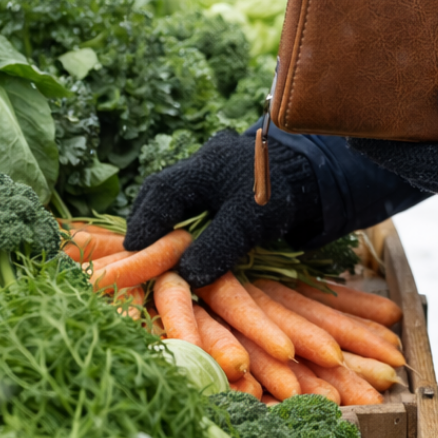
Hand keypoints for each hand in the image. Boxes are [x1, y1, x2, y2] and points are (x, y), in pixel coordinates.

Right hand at [125, 130, 321, 286]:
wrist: (304, 178)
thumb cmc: (275, 195)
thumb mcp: (248, 222)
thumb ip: (217, 245)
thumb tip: (183, 275)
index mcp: (203, 166)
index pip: (161, 195)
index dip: (144, 225)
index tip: (133, 253)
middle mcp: (198, 162)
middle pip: (159, 193)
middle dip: (147, 223)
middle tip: (138, 255)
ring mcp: (203, 168)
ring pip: (169, 196)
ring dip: (160, 222)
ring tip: (153, 252)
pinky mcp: (211, 180)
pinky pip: (183, 199)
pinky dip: (175, 220)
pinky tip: (174, 241)